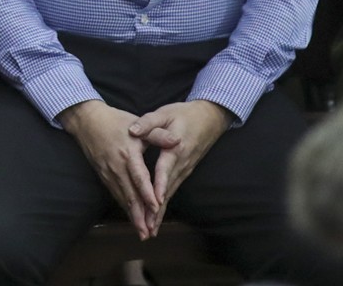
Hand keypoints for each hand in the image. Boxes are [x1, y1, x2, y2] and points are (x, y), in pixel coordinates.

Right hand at [60, 100, 157, 237]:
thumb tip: (177, 140)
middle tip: (148, 233)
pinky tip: (130, 216)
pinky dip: (123, 207)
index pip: (139, 178)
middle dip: (139, 215)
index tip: (156, 208)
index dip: (147, 194)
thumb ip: (158, 135)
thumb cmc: (115, 121)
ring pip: (121, 198)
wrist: (87, 120)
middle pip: (129, 195)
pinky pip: (115, 194)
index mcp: (127, 154)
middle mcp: (116, 167)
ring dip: (131, 215)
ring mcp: (108, 172)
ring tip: (141, 232)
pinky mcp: (102, 174)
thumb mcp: (138, 124)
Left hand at [130, 99, 231, 232]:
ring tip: (150, 229)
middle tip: (147, 228)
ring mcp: (184, 170)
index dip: (159, 186)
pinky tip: (157, 216)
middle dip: (158, 210)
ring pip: (171, 194)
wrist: (209, 119)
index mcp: (175, 148)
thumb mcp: (165, 113)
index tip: (154, 201)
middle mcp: (182, 164)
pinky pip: (172, 191)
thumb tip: (133, 130)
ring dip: (161, 212)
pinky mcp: (184, 172)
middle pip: (168, 189)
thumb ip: (149, 122)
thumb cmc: (184, 114)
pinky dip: (164, 205)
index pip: (165, 170)